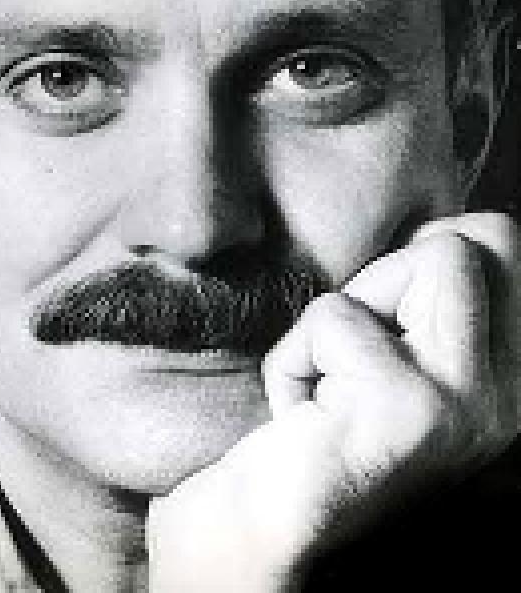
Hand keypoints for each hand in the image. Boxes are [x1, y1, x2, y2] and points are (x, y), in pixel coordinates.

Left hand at [148, 212, 520, 590]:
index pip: (508, 244)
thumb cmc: (309, 429)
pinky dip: (294, 357)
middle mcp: (512, 397)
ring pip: (433, 256)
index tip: (379, 317)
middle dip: (387, 275)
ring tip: (329, 380)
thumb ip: (425, 300)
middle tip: (349, 351)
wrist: (258, 529)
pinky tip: (299, 418)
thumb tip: (446, 225)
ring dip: (345, 311)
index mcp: (510, 381)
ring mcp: (472, 403)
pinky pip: (337, 315)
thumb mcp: (388, 353)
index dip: (428, 251)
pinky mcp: (410, 407)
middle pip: (480, 238)